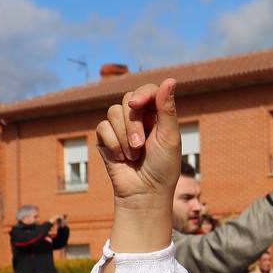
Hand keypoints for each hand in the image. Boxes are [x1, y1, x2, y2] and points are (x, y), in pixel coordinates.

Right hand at [96, 79, 180, 206]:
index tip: (136, 104)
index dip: (141, 94)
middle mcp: (139, 117)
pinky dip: (112, 144)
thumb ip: (167, 109)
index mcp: (157, 114)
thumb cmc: (163, 167)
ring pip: (113, 112)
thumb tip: (170, 80)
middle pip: (127, 99)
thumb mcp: (169, 137)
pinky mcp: (106, 138)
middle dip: (132, 123)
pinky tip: (121, 158)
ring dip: (123, 136)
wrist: (145, 192)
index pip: (147, 90)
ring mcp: (121, 127)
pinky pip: (102, 127)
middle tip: (140, 145)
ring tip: (133, 155)